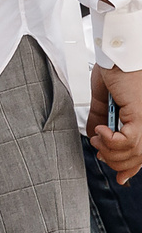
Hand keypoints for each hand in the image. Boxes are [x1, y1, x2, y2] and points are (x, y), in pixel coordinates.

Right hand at [92, 66, 141, 182]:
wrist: (118, 55)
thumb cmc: (115, 71)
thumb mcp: (104, 102)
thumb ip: (100, 121)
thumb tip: (95, 137)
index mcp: (141, 122)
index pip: (141, 154)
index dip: (130, 168)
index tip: (120, 176)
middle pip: (135, 159)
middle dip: (112, 160)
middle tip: (99, 148)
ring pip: (130, 153)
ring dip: (108, 149)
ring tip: (99, 135)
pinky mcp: (140, 116)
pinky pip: (126, 142)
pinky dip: (109, 140)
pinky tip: (102, 130)